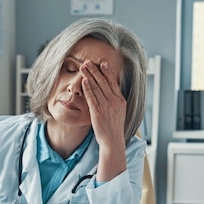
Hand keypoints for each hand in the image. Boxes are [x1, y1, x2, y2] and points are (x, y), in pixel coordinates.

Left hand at [80, 60, 126, 179]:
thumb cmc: (114, 128)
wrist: (113, 141)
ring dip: (89, 76)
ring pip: (97, 87)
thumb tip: (111, 92)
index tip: (102, 64)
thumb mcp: (119, 112)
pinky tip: (84, 81)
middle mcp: (114, 101)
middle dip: (95, 70)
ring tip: (83, 67)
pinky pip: (92, 97)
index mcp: (120, 100)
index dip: (107, 72)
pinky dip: (88, 88)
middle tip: (89, 62)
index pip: (113, 82)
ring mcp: (106, 106)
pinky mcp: (97, 111)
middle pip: (104, 82)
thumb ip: (115, 101)